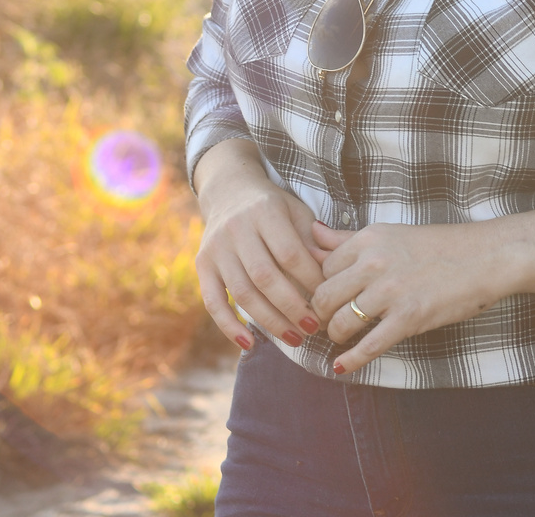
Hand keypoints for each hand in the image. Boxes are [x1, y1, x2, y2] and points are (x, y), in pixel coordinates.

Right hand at [193, 139, 347, 349]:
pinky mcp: (202, 264)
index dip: (310, 280)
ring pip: (242, 293)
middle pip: (265, 276)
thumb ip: (312, 241)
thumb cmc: (273, 207)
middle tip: (314, 328)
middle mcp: (237, 228)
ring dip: (269, 321)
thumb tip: (331, 276)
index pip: (290, 253)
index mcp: (265, 211)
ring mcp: (216, 248)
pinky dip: (229, 326)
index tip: (328, 299)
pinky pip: (213, 301)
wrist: (230, 191)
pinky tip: (250, 344)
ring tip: (295, 339)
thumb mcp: (296, 212)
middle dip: (292, 307)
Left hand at [309, 219, 513, 375]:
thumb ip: (348, 238)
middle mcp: (374, 262)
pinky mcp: (408, 318)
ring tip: (342, 337)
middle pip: (324, 297)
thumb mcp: (390, 233)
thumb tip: (313, 233)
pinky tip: (342, 366)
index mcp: (369, 238)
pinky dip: (351, 360)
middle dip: (322, 314)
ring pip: (341, 322)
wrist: (485, 256)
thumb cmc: (439, 245)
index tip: (328, 297)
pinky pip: (368, 346)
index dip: (321, 285)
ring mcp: (391, 291)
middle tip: (329, 321)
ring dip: (336, 335)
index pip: (323, 268)